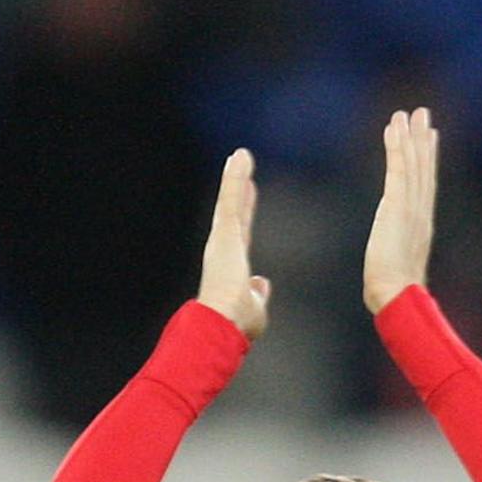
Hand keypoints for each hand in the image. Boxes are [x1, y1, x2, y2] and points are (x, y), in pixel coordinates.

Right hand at [198, 148, 270, 338]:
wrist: (219, 324)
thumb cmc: (235, 325)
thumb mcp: (255, 310)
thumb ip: (258, 296)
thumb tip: (262, 283)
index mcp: (232, 269)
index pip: (242, 235)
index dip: (245, 216)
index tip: (248, 198)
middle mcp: (225, 251)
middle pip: (235, 214)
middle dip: (239, 192)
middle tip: (241, 168)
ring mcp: (223, 240)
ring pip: (230, 202)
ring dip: (235, 178)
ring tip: (240, 156)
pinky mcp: (224, 232)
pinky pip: (231, 198)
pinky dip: (236, 177)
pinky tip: (241, 156)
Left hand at [363, 106, 436, 314]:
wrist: (397, 297)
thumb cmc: (394, 296)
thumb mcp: (396, 276)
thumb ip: (396, 267)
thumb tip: (388, 279)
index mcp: (421, 227)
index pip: (424, 186)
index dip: (428, 161)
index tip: (430, 139)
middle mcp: (419, 212)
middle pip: (423, 169)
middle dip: (423, 141)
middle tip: (423, 114)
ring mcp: (410, 207)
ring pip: (412, 164)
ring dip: (410, 136)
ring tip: (408, 112)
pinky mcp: (396, 205)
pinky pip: (398, 167)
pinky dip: (396, 145)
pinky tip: (394, 126)